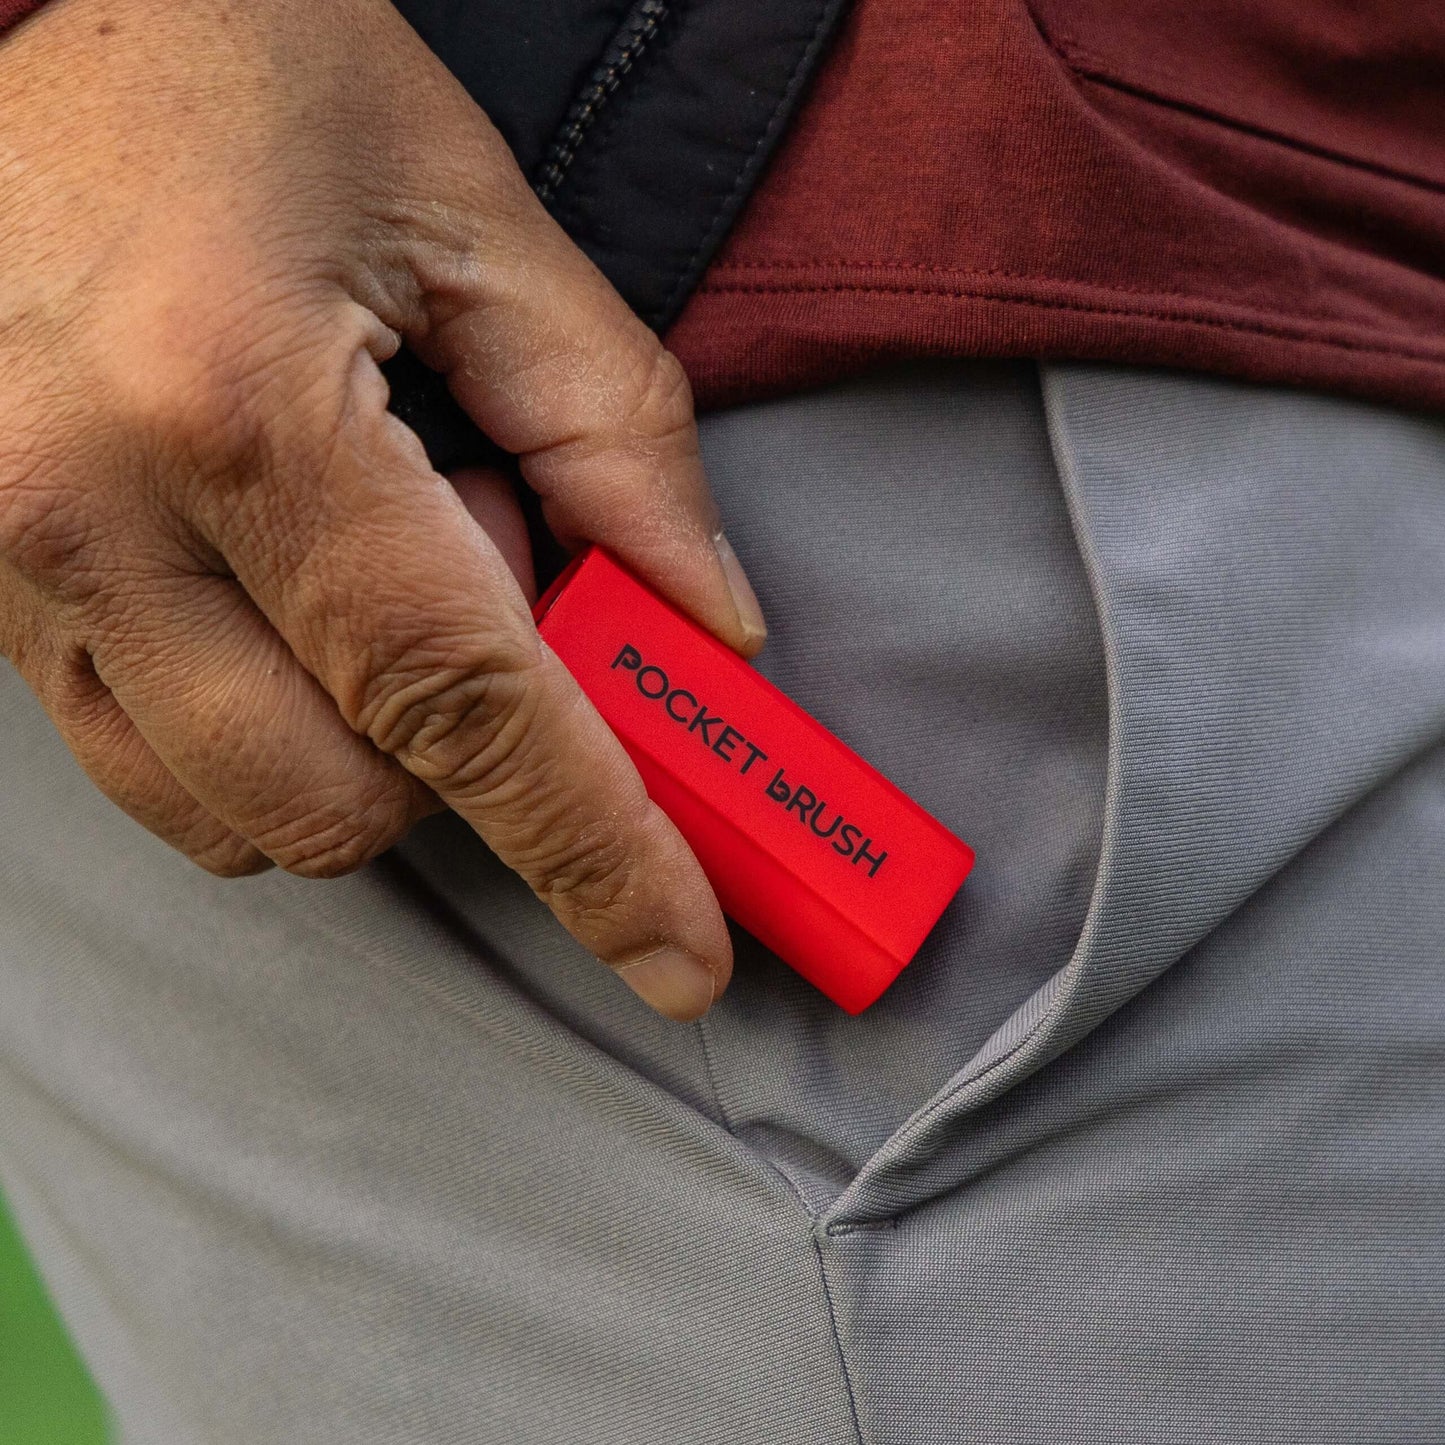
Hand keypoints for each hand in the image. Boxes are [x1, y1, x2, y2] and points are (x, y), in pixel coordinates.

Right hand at [0, 0, 766, 1019]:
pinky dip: (280, 741)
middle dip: (480, 752)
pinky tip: (295, 603)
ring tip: (378, 556)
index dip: (594, 848)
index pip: (460, 699)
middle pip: (351, 801)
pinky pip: (163, 778)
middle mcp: (88, 515)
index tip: (681, 954)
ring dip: (377, 747)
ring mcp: (8, 573)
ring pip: (252, 819)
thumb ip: (622, 443)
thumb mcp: (479, 228)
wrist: (41, 25)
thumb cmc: (259, 83)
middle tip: (498, 566)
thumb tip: (705, 637)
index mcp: (236, 402)